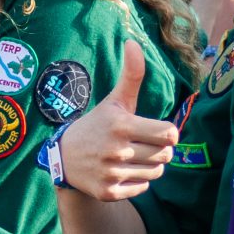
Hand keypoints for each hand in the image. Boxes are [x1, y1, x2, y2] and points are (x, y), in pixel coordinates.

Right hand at [57, 40, 178, 201]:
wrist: (64, 157)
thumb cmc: (97, 124)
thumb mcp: (114, 100)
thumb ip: (131, 74)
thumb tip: (133, 42)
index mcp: (121, 125)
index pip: (169, 134)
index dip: (169, 132)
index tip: (158, 130)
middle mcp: (116, 150)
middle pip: (165, 155)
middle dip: (160, 149)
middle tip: (145, 144)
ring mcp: (111, 173)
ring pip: (156, 173)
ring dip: (150, 165)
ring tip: (134, 156)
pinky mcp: (109, 192)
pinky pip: (142, 188)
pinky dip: (138, 181)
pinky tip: (123, 170)